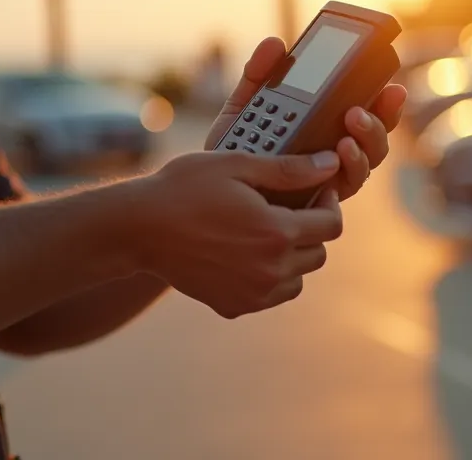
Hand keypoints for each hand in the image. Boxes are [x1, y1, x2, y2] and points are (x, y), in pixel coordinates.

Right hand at [133, 150, 344, 318]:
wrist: (139, 229)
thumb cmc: (185, 188)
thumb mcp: (237, 166)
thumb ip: (288, 170)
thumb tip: (331, 165)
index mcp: (276, 232)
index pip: (331, 226)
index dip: (330, 203)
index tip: (320, 190)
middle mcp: (270, 270)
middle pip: (318, 254)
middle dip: (312, 230)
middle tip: (291, 209)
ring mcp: (252, 294)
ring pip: (298, 279)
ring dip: (293, 257)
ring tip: (269, 232)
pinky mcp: (233, 306)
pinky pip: (270, 296)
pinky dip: (269, 278)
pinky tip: (247, 254)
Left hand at [205, 37, 407, 201]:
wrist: (213, 186)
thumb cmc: (236, 145)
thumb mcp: (245, 104)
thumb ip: (259, 74)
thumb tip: (275, 43)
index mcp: (327, 124)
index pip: (368, 110)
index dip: (386, 100)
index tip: (392, 86)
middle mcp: (335, 151)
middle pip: (376, 138)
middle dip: (380, 122)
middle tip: (358, 110)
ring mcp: (328, 177)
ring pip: (366, 164)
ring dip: (364, 146)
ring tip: (347, 134)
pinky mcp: (316, 199)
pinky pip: (342, 189)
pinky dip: (344, 172)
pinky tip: (335, 158)